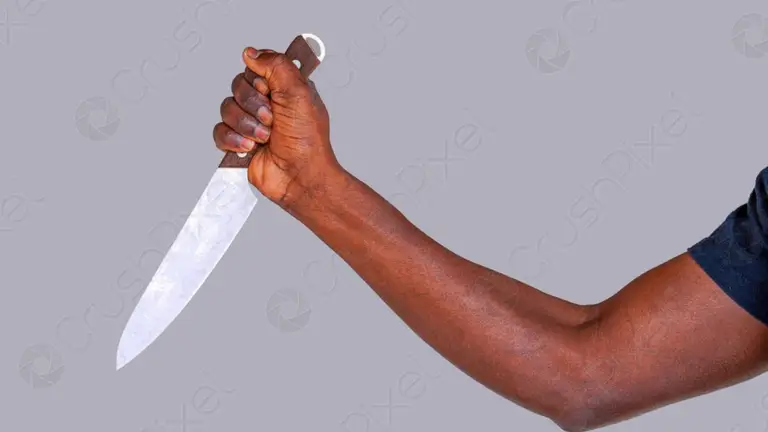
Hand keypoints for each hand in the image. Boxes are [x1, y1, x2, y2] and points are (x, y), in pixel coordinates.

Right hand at [213, 47, 340, 208]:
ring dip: (246, 125)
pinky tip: (250, 148)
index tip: (273, 94)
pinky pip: (219, 132)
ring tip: (265, 138)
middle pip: (237, 87)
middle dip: (254, 106)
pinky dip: (233, 140)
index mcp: (282, 88)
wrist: (300, 176)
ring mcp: (250, 123)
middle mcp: (265, 103)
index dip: (260, 83)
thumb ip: (276, 65)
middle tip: (272, 120)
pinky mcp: (238, 143)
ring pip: (226, 109)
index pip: (254, 69)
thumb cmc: (308, 141)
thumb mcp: (300, 92)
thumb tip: (251, 53)